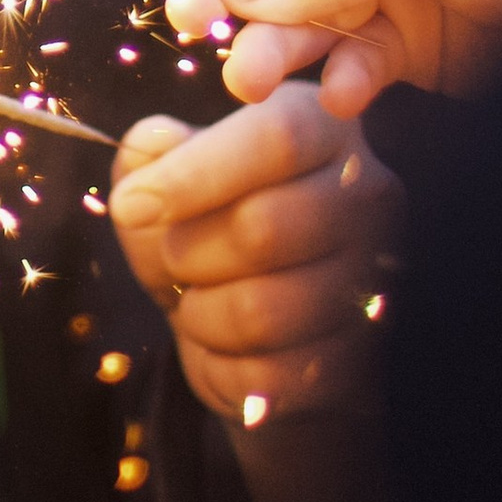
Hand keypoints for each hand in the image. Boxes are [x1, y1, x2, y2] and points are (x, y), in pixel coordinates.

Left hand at [111, 88, 402, 423]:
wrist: (257, 331)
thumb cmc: (208, 232)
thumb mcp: (169, 181)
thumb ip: (151, 155)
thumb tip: (153, 145)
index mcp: (326, 128)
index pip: (278, 136)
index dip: (195, 172)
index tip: (130, 204)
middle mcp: (367, 197)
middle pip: (262, 228)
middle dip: (186, 253)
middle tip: (174, 258)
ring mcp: (371, 283)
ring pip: (259, 311)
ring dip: (200, 313)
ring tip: (201, 300)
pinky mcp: (354, 361)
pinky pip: (263, 373)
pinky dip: (218, 363)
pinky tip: (227, 344)